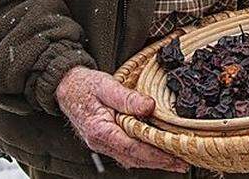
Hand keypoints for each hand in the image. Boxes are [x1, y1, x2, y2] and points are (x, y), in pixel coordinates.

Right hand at [55, 66, 189, 172]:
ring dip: (153, 162)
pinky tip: (156, 155)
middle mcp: (101, 143)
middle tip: (182, 164)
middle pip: (134, 158)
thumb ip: (127, 97)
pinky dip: (143, 156)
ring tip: (175, 162)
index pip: (132, 148)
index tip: (174, 156)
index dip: (155, 154)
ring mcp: (102, 145)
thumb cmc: (85, 85)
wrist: (66, 87)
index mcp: (100, 130)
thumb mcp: (106, 85)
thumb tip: (149, 106)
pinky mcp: (106, 142)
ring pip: (131, 159)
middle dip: (159, 163)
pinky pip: (127, 154)